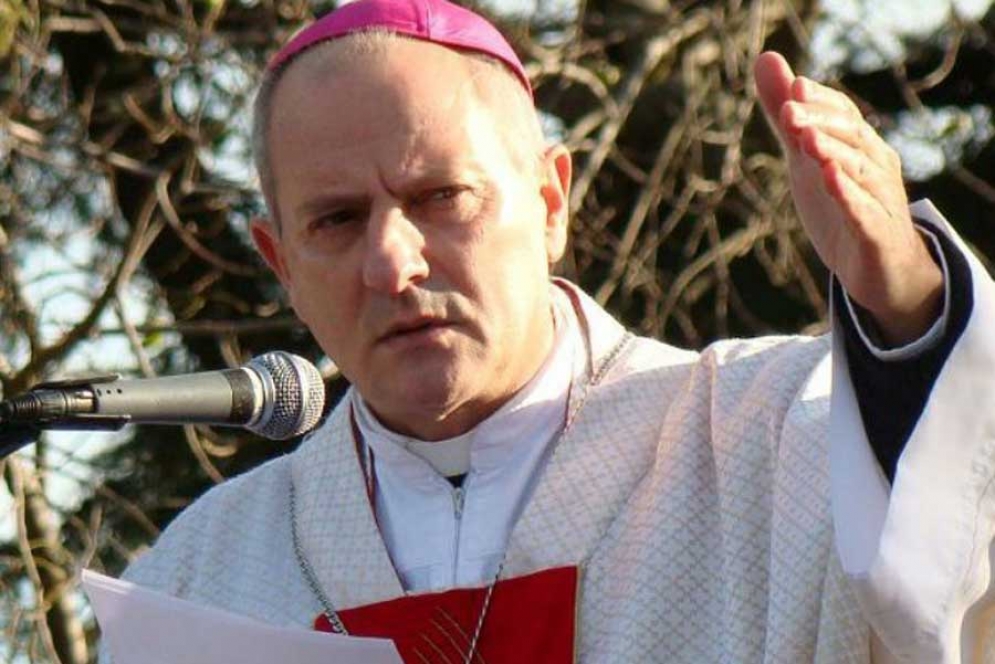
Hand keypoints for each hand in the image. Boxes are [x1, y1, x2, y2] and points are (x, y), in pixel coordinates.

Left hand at [754, 51, 943, 346]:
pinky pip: (864, 212)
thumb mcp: (806, 160)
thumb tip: (765, 59)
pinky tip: (831, 180)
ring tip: (807, 140)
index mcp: (859, 147)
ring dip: (834, 153)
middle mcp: (875, 167)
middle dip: (821, 122)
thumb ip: (786, 117)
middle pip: (851, 137)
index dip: (820, 101)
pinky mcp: (876, 234)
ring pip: (860, 171)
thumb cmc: (842, 207)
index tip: (793, 88)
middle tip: (789, 112)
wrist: (882, 271)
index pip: (844, 114)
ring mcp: (880, 200)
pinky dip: (849, 195)